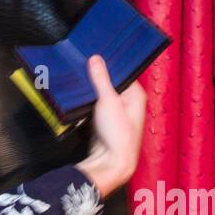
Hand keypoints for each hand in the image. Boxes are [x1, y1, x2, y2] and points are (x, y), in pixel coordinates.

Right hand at [76, 55, 146, 197]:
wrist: (110, 162)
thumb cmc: (118, 134)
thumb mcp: (108, 101)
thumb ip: (101, 79)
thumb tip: (95, 59)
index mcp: (136, 95)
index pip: (122, 71)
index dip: (109, 63)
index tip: (95, 52)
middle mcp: (128, 102)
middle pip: (111, 82)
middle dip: (98, 75)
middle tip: (83, 61)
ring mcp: (116, 112)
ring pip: (101, 93)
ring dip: (91, 88)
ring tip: (79, 74)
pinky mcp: (104, 120)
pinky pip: (95, 104)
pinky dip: (88, 99)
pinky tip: (79, 93)